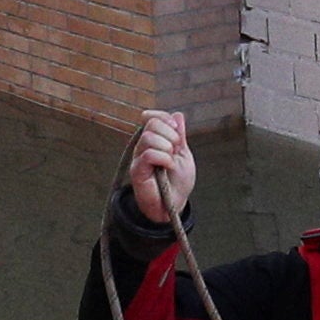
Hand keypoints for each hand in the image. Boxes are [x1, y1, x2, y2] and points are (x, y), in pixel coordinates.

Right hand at [124, 107, 196, 222]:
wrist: (174, 204)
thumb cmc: (178, 182)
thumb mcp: (183, 155)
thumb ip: (179, 136)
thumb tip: (177, 115)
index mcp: (155, 140)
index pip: (153, 117)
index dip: (165, 118)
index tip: (177, 130)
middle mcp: (143, 146)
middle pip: (151, 124)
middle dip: (170, 134)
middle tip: (176, 150)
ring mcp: (138, 158)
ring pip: (148, 137)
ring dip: (166, 146)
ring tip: (171, 160)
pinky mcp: (137, 171)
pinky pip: (148, 155)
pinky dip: (163, 158)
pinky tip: (168, 166)